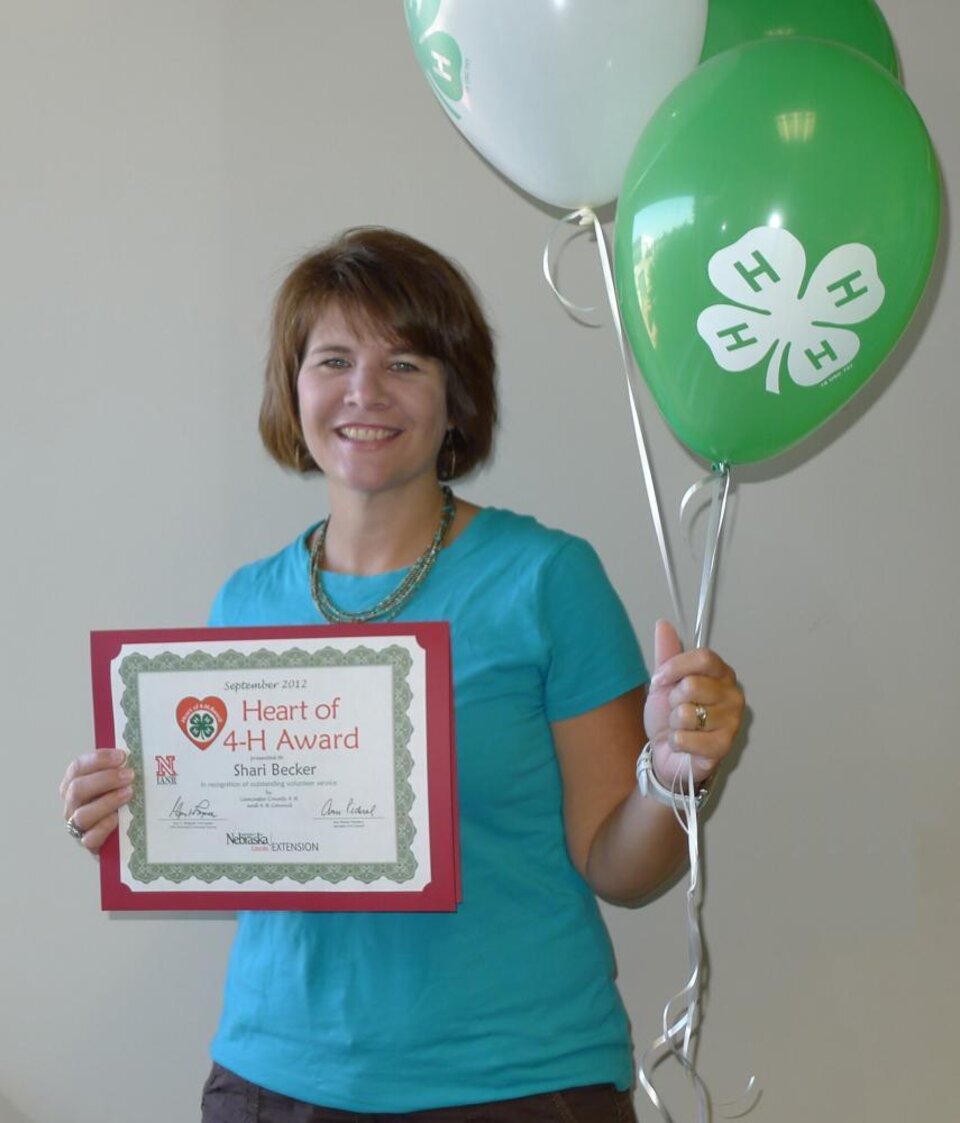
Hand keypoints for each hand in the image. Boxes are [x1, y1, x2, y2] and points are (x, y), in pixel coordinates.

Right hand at [59, 749, 133, 854]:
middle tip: (129, 775)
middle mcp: (72, 804)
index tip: (122, 756)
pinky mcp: (89, 844)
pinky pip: (90, 838)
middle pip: (77, 789)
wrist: (126, 834)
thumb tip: (137, 751)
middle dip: (105, 779)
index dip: (98, 760)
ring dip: (107, 802)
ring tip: (129, 793)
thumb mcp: (119, 780)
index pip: (77, 767)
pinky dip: (104, 827)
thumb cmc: (122, 798)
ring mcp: (78, 825)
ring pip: (82, 815)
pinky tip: (118, 818)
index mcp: (75, 783)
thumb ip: (121, 767)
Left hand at [643, 619, 744, 789]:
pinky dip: (676, 742)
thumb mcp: (664, 682)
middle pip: (693, 685)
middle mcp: (734, 695)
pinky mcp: (724, 747)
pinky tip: (684, 744)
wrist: (667, 753)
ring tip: (682, 728)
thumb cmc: (670, 716)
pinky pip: (686, 738)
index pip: (704, 657)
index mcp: (722, 675)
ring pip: (688, 713)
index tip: (659, 680)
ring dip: (675, 723)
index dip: (675, 667)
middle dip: (673, 701)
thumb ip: (666, 654)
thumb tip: (663, 623)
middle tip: (677, 710)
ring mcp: (732, 722)